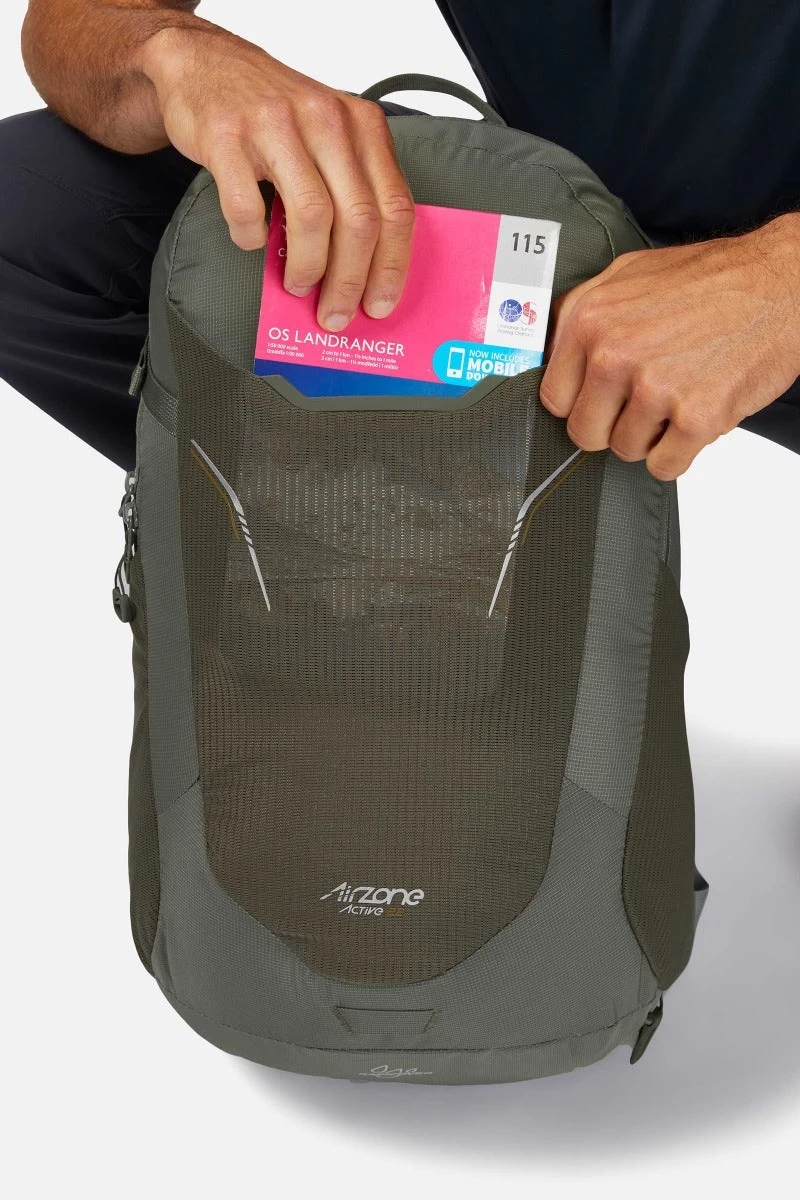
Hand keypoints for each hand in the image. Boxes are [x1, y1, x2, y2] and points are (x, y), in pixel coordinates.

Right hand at [139, 26, 414, 330]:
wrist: (203, 65)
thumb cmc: (273, 114)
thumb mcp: (329, 137)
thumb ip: (353, 189)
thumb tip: (366, 272)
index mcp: (361, 125)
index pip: (394, 207)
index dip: (391, 266)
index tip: (378, 305)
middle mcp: (326, 119)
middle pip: (357, 220)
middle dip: (348, 280)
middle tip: (334, 313)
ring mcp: (276, 124)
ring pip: (311, 217)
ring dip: (306, 266)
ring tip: (296, 284)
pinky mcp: (227, 136)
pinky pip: (248, 208)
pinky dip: (251, 238)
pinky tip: (251, 239)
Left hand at [539, 214, 799, 478]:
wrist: (782, 284)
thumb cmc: (710, 280)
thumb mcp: (628, 275)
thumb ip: (582, 315)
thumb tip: (550, 354)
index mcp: (589, 319)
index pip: (554, 398)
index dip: (581, 404)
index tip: (600, 399)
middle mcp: (613, 354)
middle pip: (585, 433)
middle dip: (612, 426)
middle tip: (643, 402)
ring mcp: (654, 387)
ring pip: (626, 451)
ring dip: (652, 436)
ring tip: (678, 397)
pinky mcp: (695, 416)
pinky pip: (664, 466)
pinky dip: (679, 452)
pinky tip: (694, 417)